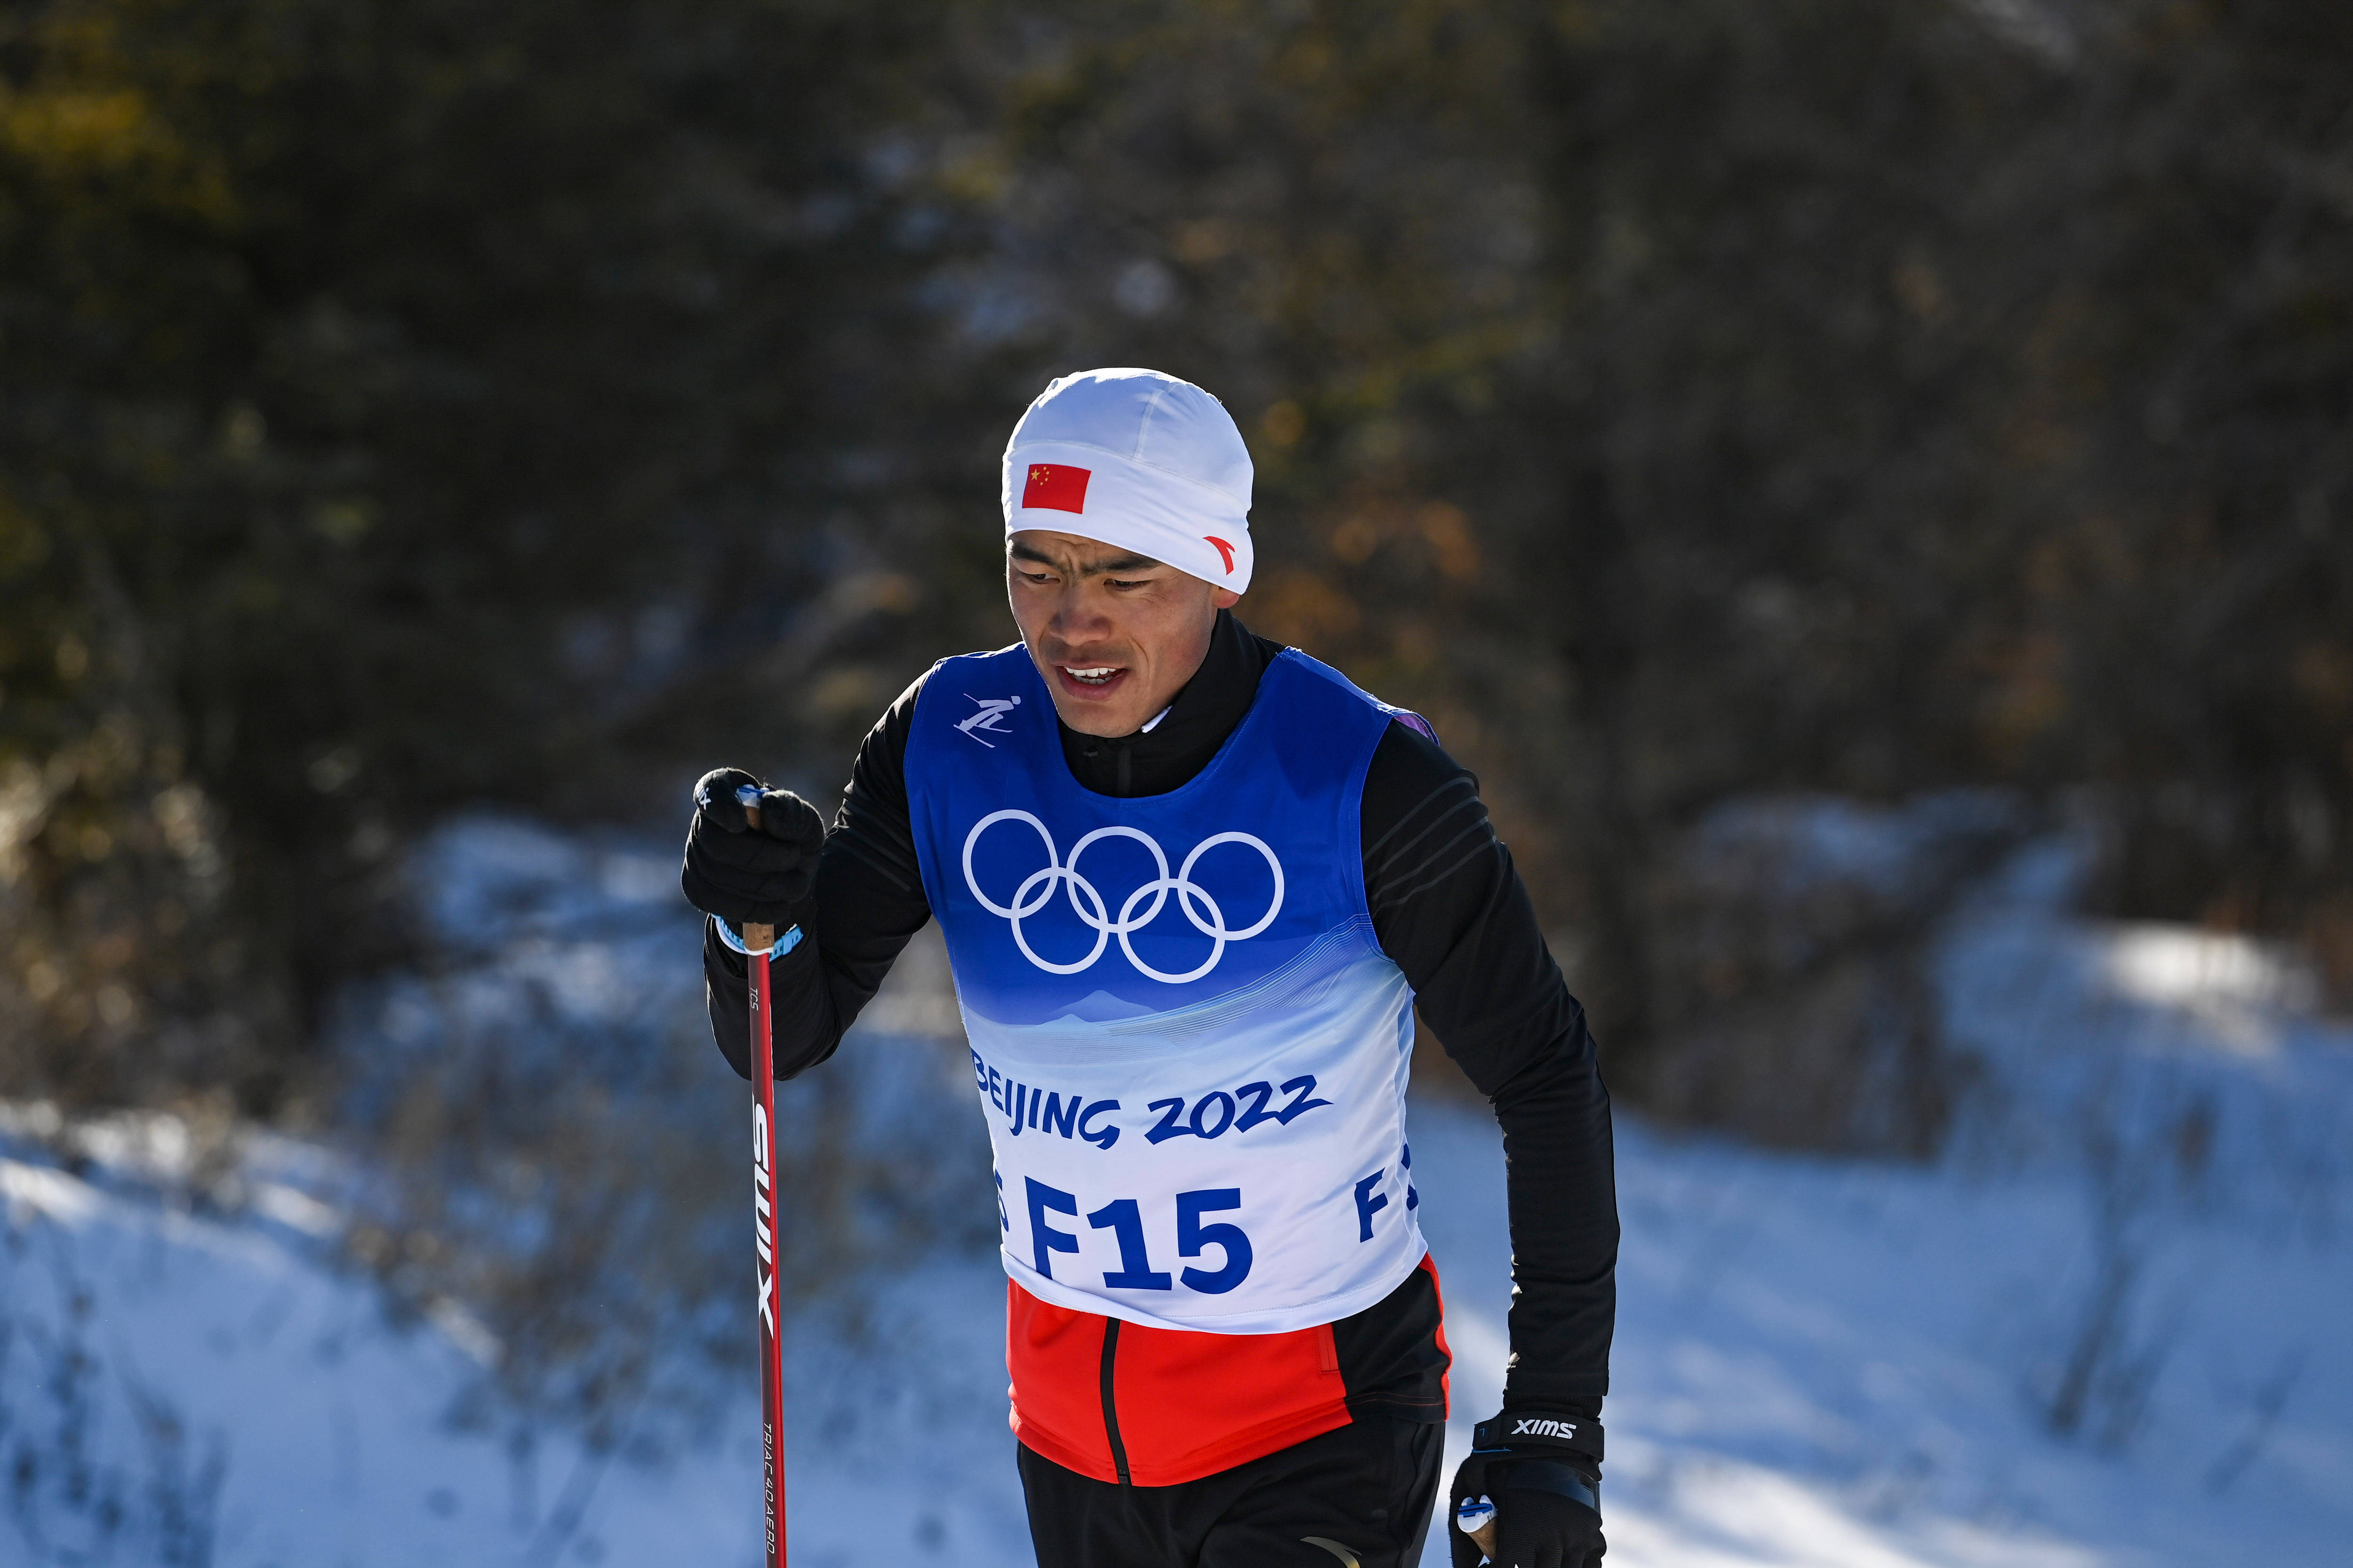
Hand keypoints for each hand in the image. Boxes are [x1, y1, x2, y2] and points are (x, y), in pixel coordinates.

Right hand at [680, 767, 825, 926]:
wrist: (787, 876)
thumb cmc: (792, 837)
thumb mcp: (803, 820)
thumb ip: (790, 811)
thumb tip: (766, 811)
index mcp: (727, 790)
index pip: (710, 790)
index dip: (719, 806)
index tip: (739, 823)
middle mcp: (703, 822)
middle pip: (717, 843)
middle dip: (762, 857)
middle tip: (795, 859)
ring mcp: (694, 856)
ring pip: (718, 876)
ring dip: (766, 885)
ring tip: (797, 884)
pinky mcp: (696, 888)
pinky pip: (717, 902)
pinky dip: (753, 908)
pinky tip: (779, 907)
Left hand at [1448, 1412, 1603, 1567]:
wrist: (1550, 1438)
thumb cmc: (1506, 1461)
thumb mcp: (1480, 1487)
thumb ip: (1473, 1527)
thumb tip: (1463, 1563)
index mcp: (1522, 1530)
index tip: (1493, 1564)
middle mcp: (1552, 1538)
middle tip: (1520, 1558)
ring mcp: (1577, 1538)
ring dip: (1551, 1567)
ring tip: (1538, 1557)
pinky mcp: (1594, 1536)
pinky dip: (1576, 1567)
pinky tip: (1562, 1560)